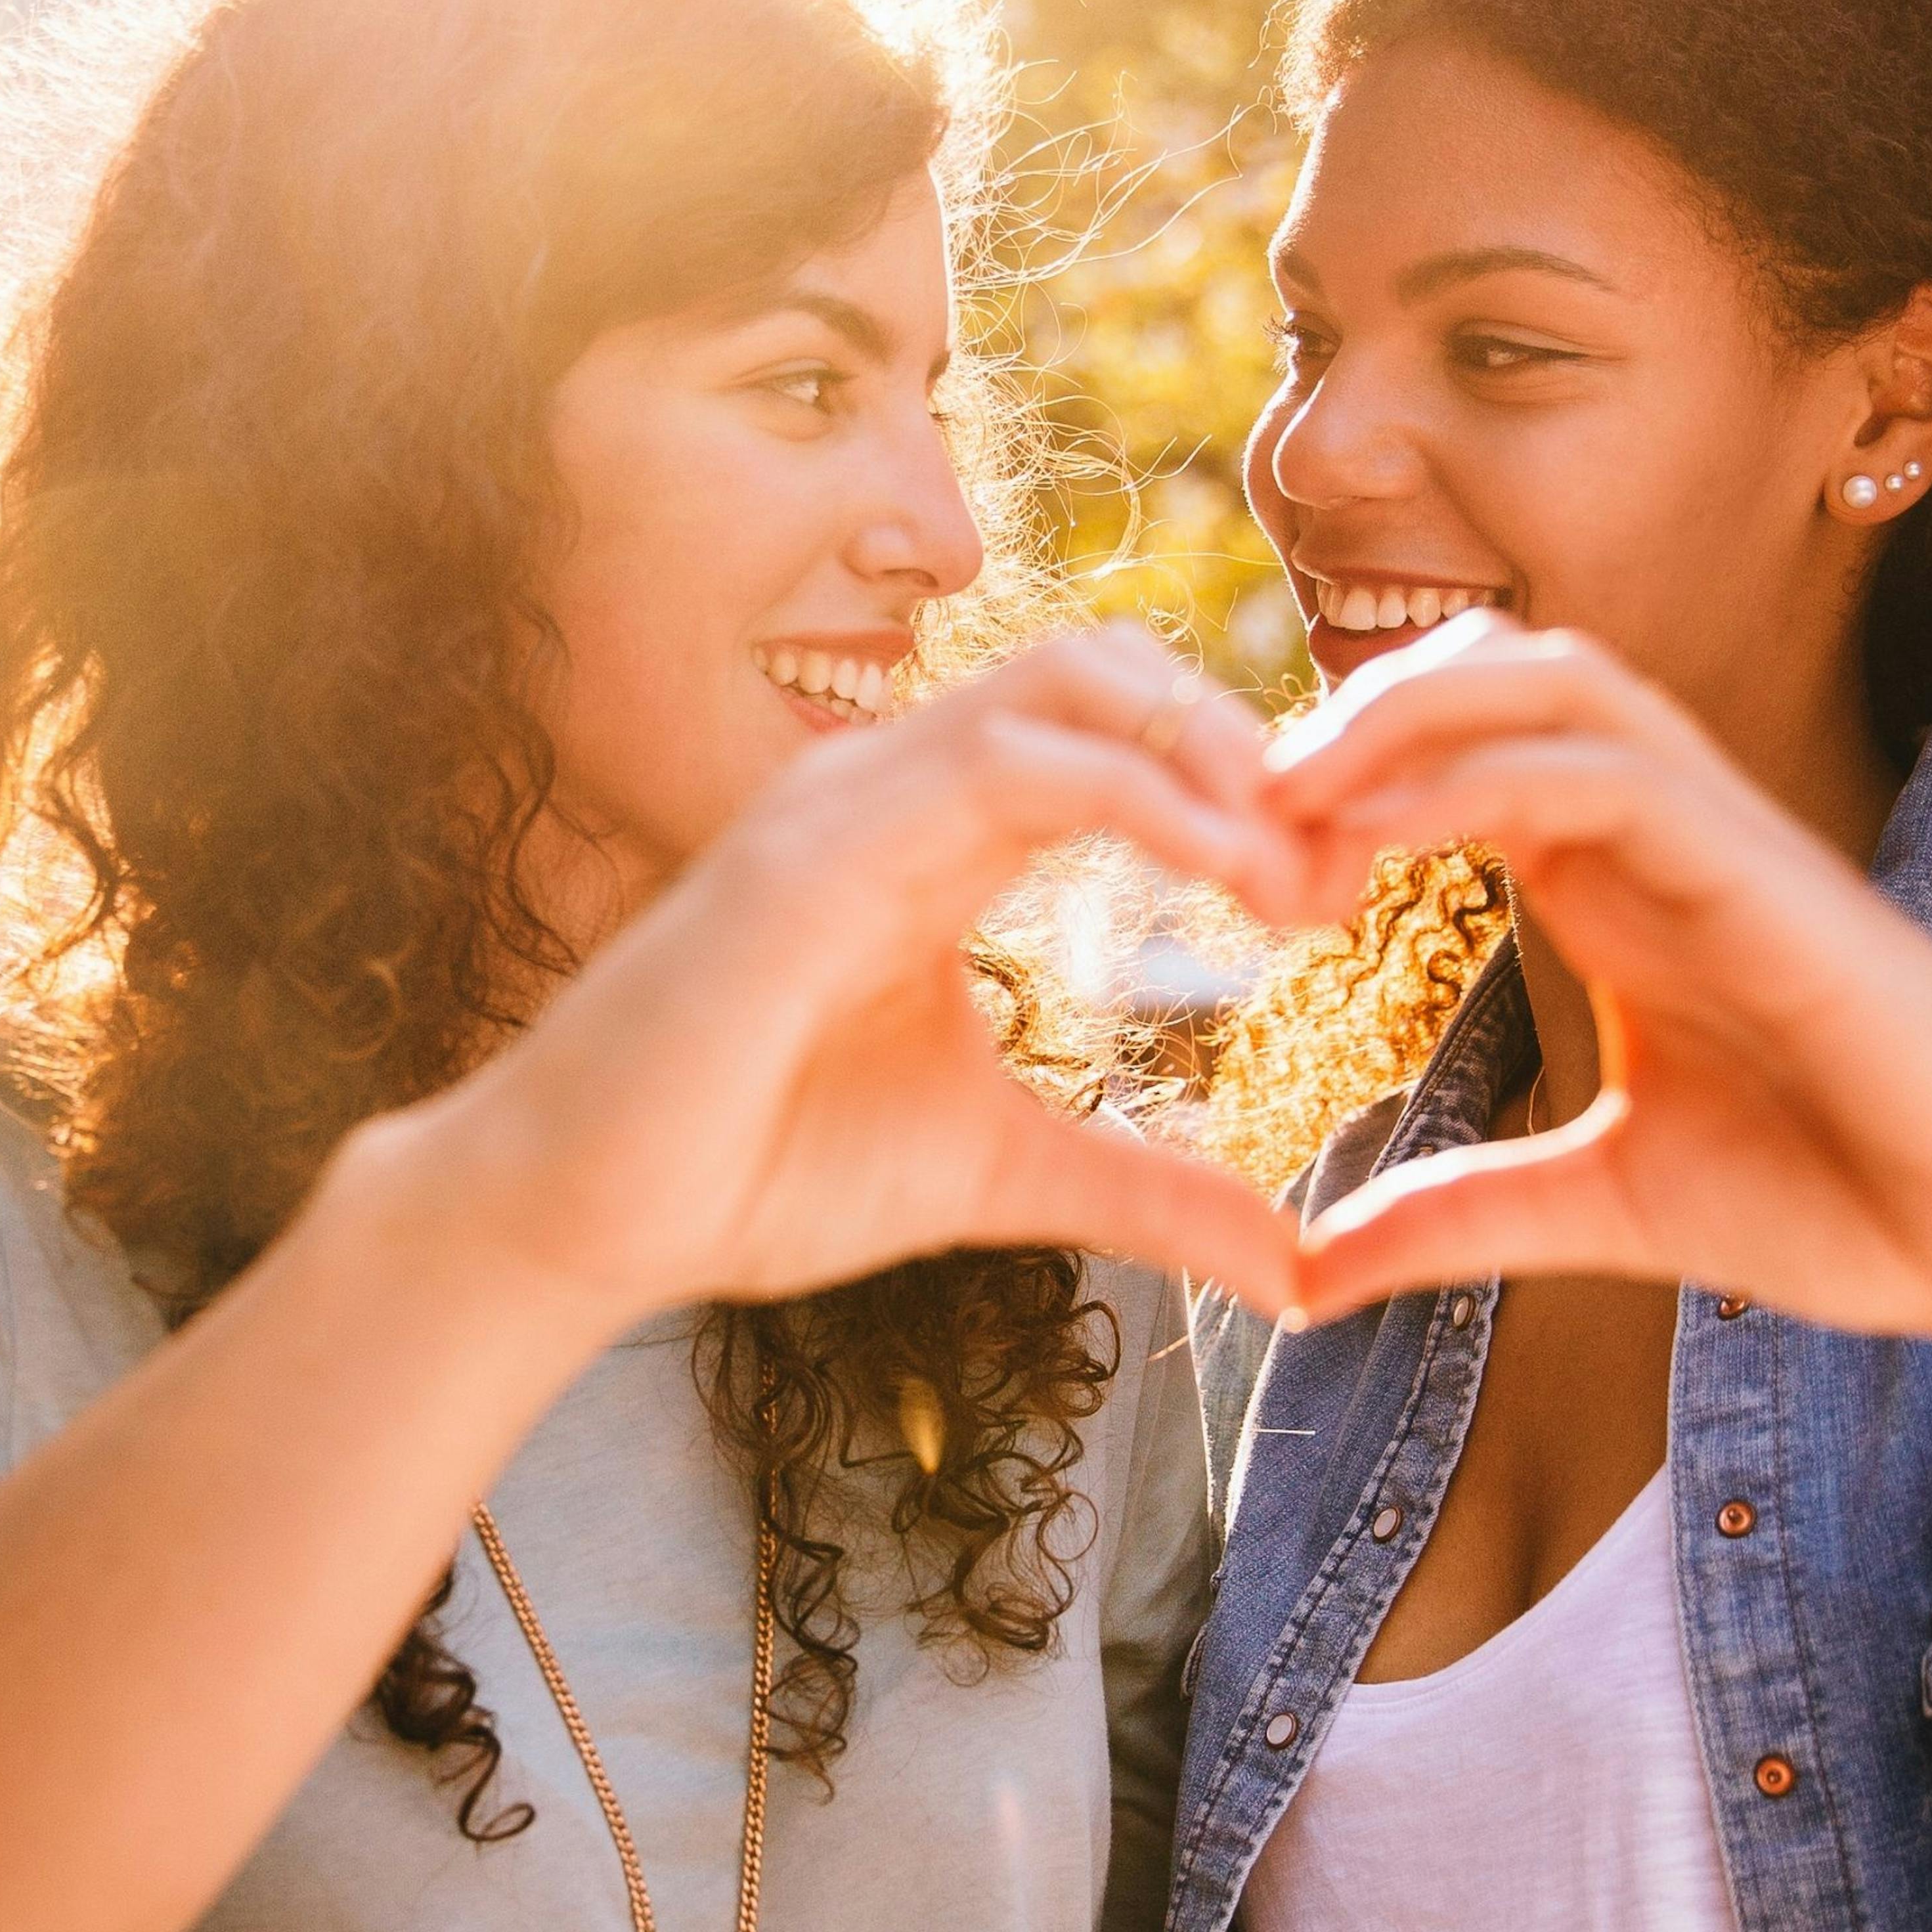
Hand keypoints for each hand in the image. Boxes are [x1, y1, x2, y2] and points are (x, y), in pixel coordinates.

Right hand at [389, 624, 1313, 1332]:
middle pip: (1106, 667)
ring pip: (1067, 681)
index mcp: (938, 832)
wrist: (589, 1216)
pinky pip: (1006, 763)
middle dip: (1244, 743)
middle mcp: (896, 784)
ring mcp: (849, 797)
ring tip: (1300, 865)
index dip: (1242, 783)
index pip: (1115, 731)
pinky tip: (1231, 873)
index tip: (1340, 887)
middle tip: (1342, 863)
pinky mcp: (815, 844)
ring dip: (1210, 754)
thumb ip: (1147, 1190)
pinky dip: (1143, 797)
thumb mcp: (1004, 1172)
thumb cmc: (761, 1170)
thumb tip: (1297, 1264)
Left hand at [1263, 616, 1931, 1395]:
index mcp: (1612, 878)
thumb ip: (1460, 1215)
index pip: (1456, 749)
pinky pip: (1608, 771)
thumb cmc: (1839, 1196)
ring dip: (1404, 714)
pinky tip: (1383, 840)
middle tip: (1231, 805)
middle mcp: (1657, 829)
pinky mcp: (1769, 869)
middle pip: (1490, 670)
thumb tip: (1309, 1272)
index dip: (1335, 780)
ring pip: (1551, 677)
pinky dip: (1481, 779)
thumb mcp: (1599, 1205)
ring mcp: (1719, 835)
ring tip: (1287, 795)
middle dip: (1352, 710)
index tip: (1232, 867)